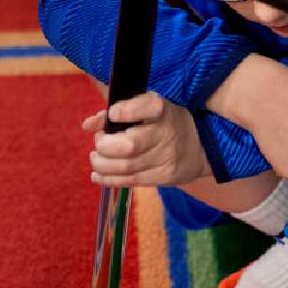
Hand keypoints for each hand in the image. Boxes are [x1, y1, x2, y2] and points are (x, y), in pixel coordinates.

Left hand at [82, 92, 210, 186]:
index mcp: (162, 109)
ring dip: (102, 164)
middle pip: (129, 145)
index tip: (113, 114)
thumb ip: (117, 112)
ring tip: (97, 158)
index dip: (126, 111)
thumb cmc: (164, 122)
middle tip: (100, 142)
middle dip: (104, 146)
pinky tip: (98, 174)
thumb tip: (88, 125)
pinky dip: (108, 179)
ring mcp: (166, 157)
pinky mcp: (165, 176)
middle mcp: (166, 133)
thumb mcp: (147, 109)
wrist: (200, 146)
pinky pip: (131, 181)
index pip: (147, 107)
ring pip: (126, 167)